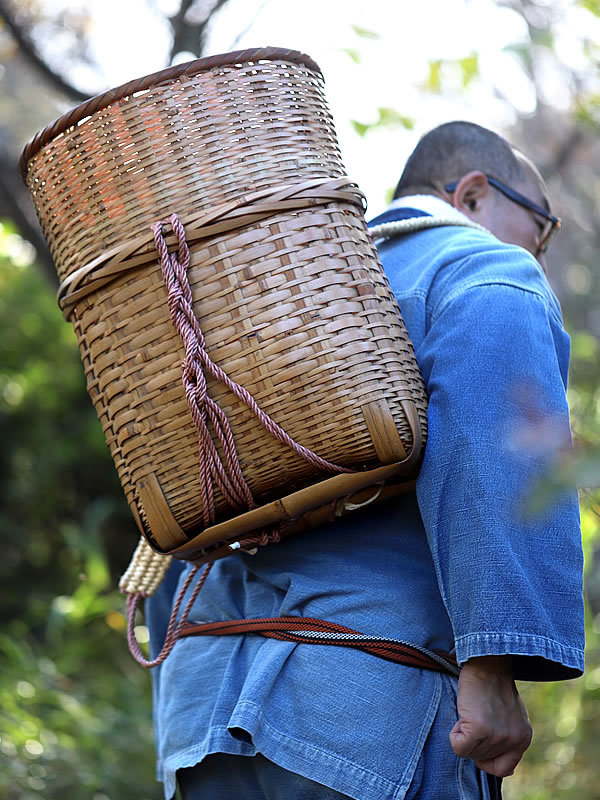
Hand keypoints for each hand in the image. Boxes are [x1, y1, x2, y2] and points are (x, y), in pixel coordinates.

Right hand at [449, 655, 532, 776]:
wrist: (487, 663)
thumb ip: (506, 736)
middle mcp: (513, 740)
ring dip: (463, 734)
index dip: (487, 759)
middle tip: (476, 715)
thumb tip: (491, 759)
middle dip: (473, 741)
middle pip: (481, 759)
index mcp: (523, 738)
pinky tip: (463, 716)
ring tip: (470, 711)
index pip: (504, 768)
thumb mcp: (510, 715)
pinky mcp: (480, 729)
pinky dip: (455, 735)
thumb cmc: (493, 685)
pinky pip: (458, 746)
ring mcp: (497, 736)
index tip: (481, 742)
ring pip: (469, 753)